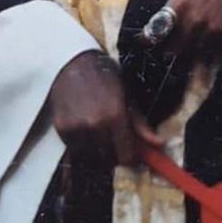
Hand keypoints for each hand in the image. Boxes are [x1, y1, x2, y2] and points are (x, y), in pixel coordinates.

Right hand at [48, 50, 162, 165]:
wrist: (72, 62)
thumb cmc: (104, 77)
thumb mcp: (127, 95)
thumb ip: (141, 124)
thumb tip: (159, 144)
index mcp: (116, 115)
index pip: (126, 156)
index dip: (130, 157)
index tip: (130, 153)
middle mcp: (95, 124)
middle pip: (108, 160)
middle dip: (114, 154)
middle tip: (114, 141)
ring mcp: (76, 127)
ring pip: (90, 158)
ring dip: (96, 152)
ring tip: (98, 134)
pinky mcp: (61, 129)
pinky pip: (74, 150)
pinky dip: (80, 146)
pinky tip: (84, 130)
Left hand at [151, 0, 221, 52]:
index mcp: (182, 3)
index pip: (157, 30)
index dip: (148, 38)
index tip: (145, 39)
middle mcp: (197, 20)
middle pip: (175, 48)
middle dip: (167, 49)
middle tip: (163, 47)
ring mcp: (215, 29)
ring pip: (194, 53)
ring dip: (186, 52)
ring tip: (182, 49)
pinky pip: (214, 50)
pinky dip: (206, 50)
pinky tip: (203, 46)